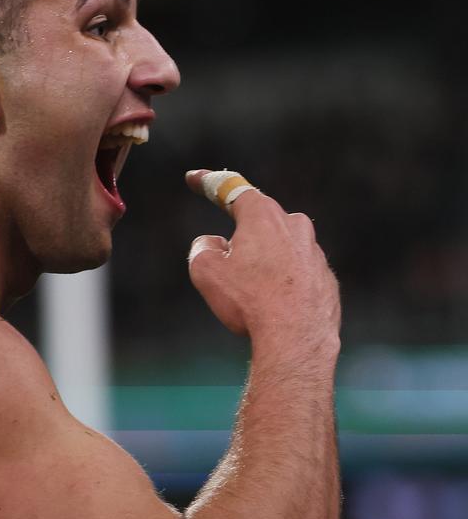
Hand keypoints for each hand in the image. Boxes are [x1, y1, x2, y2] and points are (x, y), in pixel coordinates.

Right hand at [185, 169, 339, 350]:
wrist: (296, 339)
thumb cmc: (250, 301)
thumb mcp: (206, 272)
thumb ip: (203, 248)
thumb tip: (214, 243)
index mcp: (262, 216)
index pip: (231, 189)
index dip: (208, 182)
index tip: (194, 179)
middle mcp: (294, 226)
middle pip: (259, 222)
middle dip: (241, 237)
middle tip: (226, 263)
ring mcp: (314, 253)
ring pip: (280, 250)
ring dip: (264, 265)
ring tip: (252, 298)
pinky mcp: (325, 279)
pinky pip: (297, 275)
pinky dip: (283, 285)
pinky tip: (273, 308)